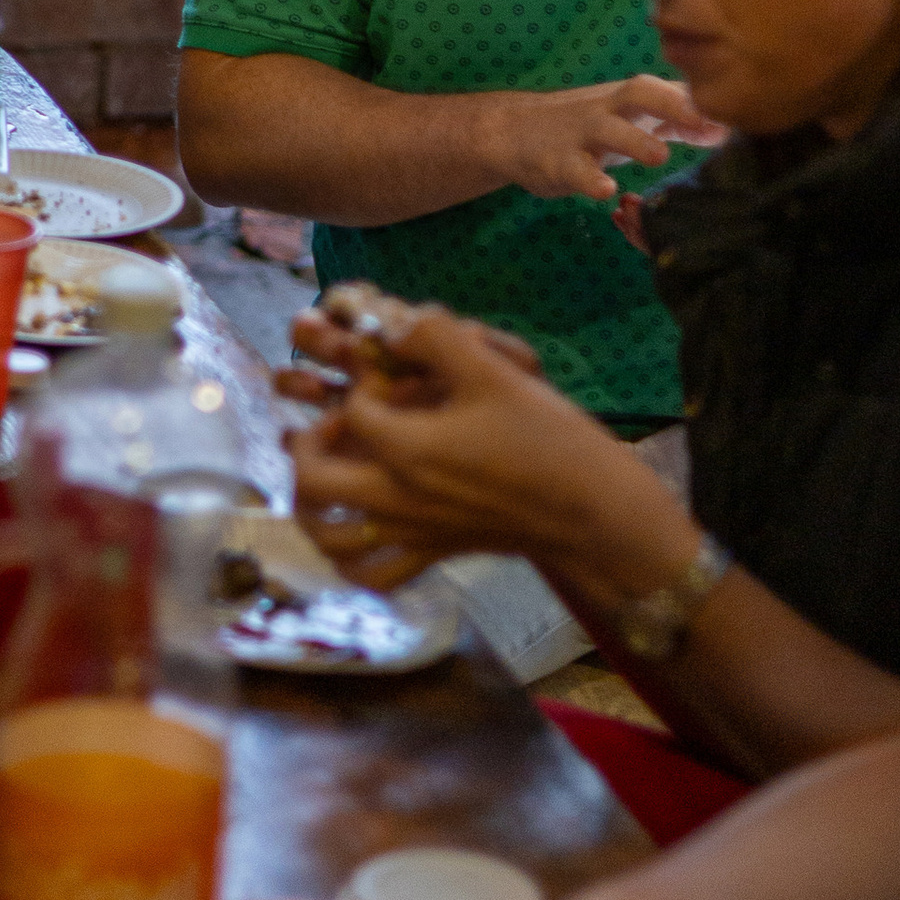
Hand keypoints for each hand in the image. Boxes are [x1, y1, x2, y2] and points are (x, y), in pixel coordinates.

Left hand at [281, 301, 695, 581]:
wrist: (595, 511)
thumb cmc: (548, 439)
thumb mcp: (497, 372)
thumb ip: (438, 338)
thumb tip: (394, 324)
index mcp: (408, 450)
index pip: (351, 411)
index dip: (359, 385)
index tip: (386, 375)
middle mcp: (398, 499)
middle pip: (313, 482)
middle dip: (304, 447)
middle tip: (323, 423)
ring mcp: (413, 534)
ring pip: (331, 540)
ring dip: (312, 508)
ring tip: (323, 476)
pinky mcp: (436, 556)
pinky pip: (376, 575)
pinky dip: (352, 561)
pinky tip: (357, 533)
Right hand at [474, 73, 722, 205]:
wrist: (510, 131)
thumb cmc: (585, 124)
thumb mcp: (629, 117)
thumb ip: (676, 121)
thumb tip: (725, 127)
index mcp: (629, 98)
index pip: (670, 88)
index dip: (703, 100)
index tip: (739, 114)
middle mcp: (607, 108)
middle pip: (640, 92)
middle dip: (672, 103)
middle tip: (704, 121)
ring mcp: (580, 133)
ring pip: (608, 130)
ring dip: (635, 140)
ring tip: (661, 155)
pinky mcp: (556, 161)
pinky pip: (575, 169)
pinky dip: (590, 179)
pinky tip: (606, 190)